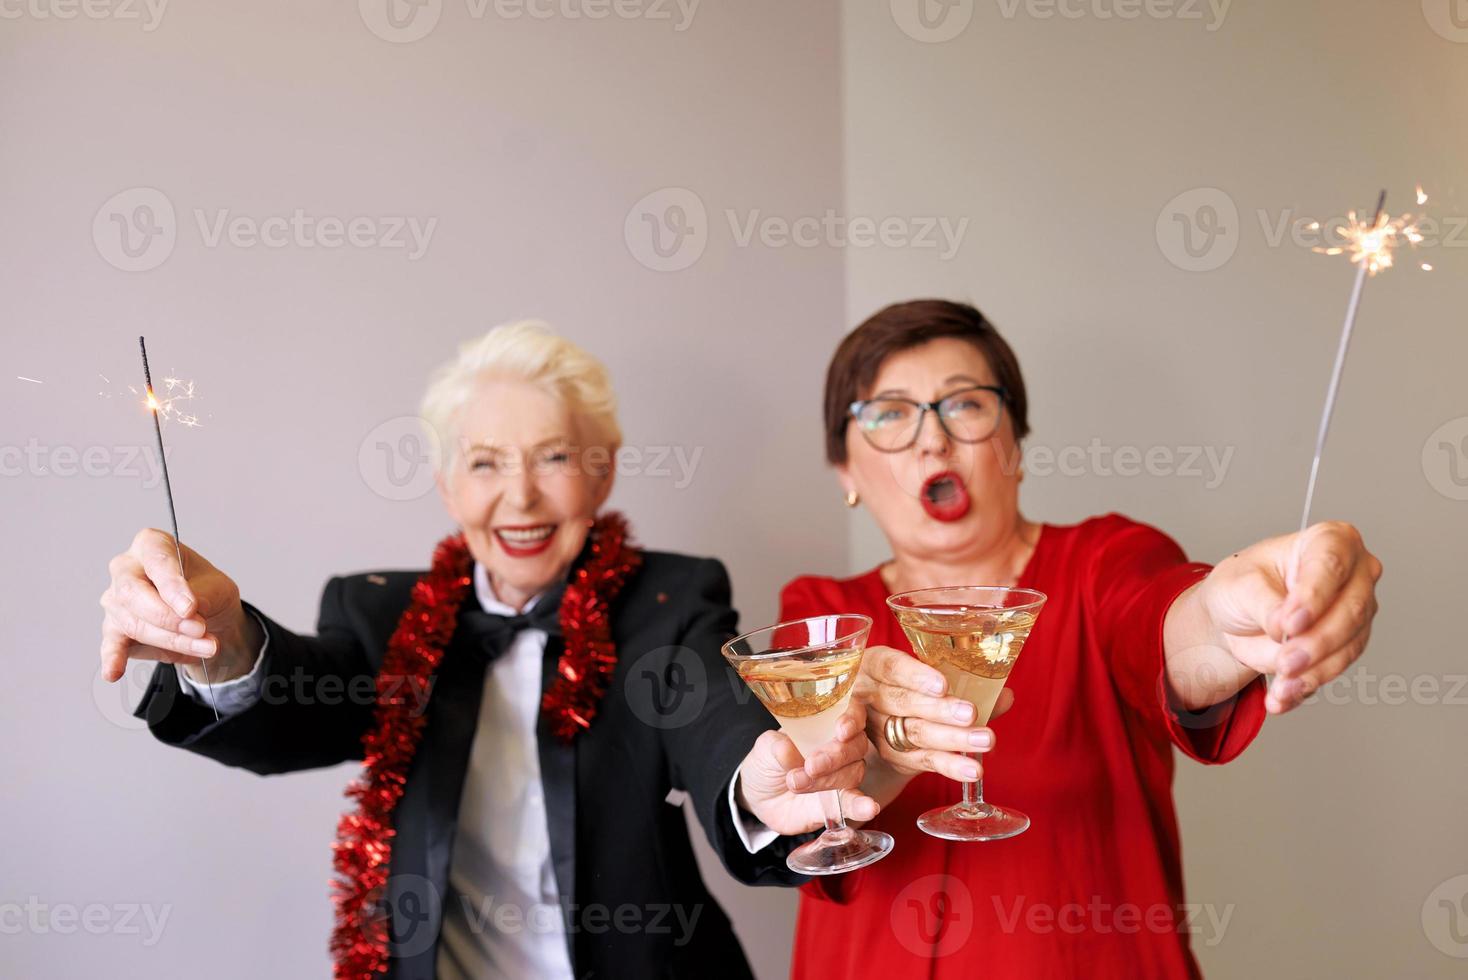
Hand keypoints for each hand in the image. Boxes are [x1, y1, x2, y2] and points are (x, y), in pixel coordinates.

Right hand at [99, 528, 259, 684]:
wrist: (207, 615)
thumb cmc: (206, 590)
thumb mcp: (217, 587)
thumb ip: (202, 595)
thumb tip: (189, 612)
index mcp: (151, 545)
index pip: (157, 562)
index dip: (173, 587)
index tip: (191, 608)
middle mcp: (126, 569)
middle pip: (134, 595)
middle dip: (169, 618)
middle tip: (200, 629)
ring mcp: (115, 600)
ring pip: (135, 624)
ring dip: (172, 640)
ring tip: (206, 647)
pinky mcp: (115, 629)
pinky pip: (111, 645)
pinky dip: (113, 659)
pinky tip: (113, 671)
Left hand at [735, 703, 878, 834]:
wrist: (760, 797)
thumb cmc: (768, 762)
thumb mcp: (765, 748)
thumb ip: (776, 746)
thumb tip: (787, 749)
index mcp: (825, 725)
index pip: (853, 713)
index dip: (852, 719)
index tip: (841, 730)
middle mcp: (840, 748)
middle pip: (856, 745)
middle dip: (834, 756)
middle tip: (810, 766)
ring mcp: (842, 775)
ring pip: (853, 772)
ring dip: (828, 780)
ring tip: (797, 783)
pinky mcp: (839, 803)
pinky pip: (855, 803)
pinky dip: (862, 806)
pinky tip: (869, 808)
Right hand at [857, 644, 1013, 787]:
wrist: (886, 720)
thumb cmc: (912, 687)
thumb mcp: (929, 678)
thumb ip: (965, 684)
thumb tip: (1005, 695)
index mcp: (875, 665)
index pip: (891, 668)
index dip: (915, 676)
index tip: (942, 685)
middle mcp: (870, 697)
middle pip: (903, 703)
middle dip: (939, 710)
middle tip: (970, 714)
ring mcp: (877, 729)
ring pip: (914, 734)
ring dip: (952, 739)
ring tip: (985, 740)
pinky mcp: (893, 756)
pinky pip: (923, 761)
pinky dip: (949, 765)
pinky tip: (971, 771)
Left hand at [1189, 520, 1381, 713]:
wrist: (1236, 616)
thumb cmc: (1243, 584)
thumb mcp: (1239, 584)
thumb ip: (1264, 602)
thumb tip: (1285, 627)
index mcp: (1329, 541)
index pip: (1331, 565)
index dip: (1314, 596)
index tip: (1290, 623)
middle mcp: (1354, 575)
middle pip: (1350, 610)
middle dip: (1316, 642)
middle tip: (1285, 661)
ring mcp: (1356, 612)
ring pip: (1348, 646)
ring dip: (1314, 671)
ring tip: (1280, 685)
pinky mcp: (1348, 646)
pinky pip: (1334, 670)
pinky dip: (1307, 686)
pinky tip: (1282, 696)